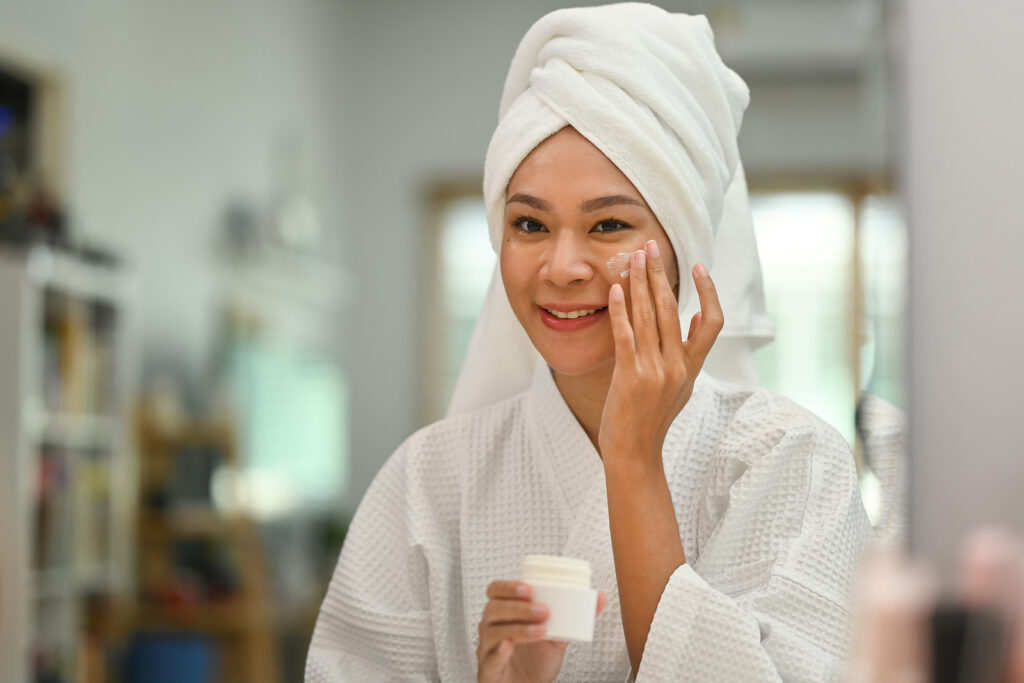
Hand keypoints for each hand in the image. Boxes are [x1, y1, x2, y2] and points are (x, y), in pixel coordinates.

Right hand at [476, 580, 607, 682]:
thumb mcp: (558, 638)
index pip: (496, 591)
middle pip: (493, 608)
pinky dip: (499, 651)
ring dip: (518, 628)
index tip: (530, 588)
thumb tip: (599, 598)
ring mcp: (488, 649)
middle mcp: (492, 628)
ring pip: (491, 631)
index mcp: (505, 614)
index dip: (509, 587)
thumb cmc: (537, 662)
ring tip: (541, 630)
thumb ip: (574, 618)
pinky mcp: (488, 670)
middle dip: (518, 607)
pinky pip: (488, 658)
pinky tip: (509, 646)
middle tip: (543, 611)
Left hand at [598, 240, 723, 464]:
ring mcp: (654, 372)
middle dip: (660, 274)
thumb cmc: (652, 418)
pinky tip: (614, 290)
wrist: (635, 453)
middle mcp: (677, 367)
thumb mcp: (680, 386)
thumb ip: (689, 354)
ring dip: (640, 283)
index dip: (708, 293)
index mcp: (692, 367)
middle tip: (652, 246)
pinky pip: (625, 336)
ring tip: (633, 258)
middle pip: (674, 309)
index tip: (698, 267)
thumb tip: (694, 318)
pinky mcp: (630, 378)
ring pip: (650, 316)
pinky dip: (620, 310)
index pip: (712, 322)